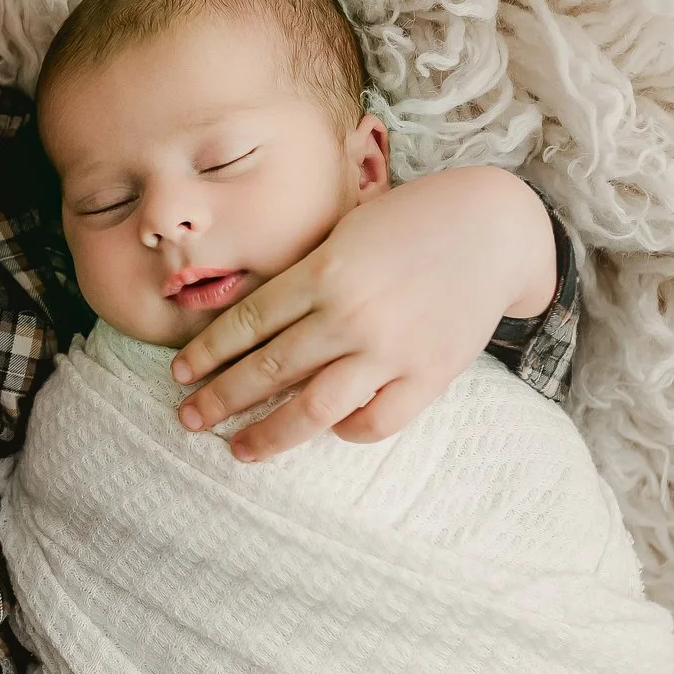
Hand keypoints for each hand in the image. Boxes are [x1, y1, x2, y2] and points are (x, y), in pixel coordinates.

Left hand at [169, 165, 554, 459]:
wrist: (493, 228)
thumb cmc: (410, 224)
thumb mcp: (344, 233)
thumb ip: (302, 277)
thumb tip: (248, 326)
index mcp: (323, 270)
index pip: (247, 323)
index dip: (207, 353)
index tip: (180, 374)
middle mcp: (350, 313)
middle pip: (268, 369)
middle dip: (220, 399)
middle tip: (188, 419)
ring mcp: (390, 349)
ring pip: (313, 408)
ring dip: (268, 434)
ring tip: (239, 449)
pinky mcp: (428, 375)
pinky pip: (375, 421)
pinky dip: (345, 432)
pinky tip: (328, 430)